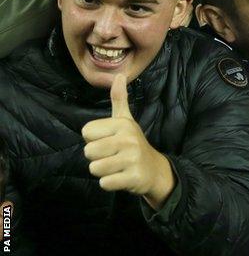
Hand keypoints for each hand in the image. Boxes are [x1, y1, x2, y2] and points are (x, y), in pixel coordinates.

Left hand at [82, 74, 174, 209]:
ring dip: (103, 171)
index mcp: (122, 124)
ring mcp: (132, 159)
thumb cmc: (133, 143)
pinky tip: (121, 177)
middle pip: (88, 151)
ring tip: (116, 166)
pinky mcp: (133, 177)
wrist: (154, 169)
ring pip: (95, 168)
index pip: (86, 132)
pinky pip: (105, 183)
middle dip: (97, 157)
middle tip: (113, 156)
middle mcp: (128, 139)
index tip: (110, 140)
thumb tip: (119, 74)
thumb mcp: (126, 121)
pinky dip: (110, 183)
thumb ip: (119, 98)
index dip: (94, 139)